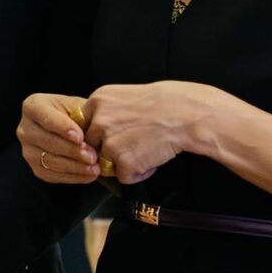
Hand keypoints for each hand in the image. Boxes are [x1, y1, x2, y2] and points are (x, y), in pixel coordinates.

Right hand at [19, 91, 100, 183]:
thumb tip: (93, 131)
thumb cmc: (76, 114)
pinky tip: (88, 175)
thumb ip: (83, 116)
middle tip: (92, 156)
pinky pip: (52, 175)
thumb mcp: (79, 107)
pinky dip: (72, 177)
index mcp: (33, 106)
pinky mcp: (35, 168)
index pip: (45, 117)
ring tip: (94, 168)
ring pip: (50, 161)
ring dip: (74, 166)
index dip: (62, 128)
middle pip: (47, 141)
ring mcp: (28, 150)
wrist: (73, 129)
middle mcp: (25, 129)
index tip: (79, 137)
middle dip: (72, 150)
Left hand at [83, 81, 215, 185]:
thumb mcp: (124, 96)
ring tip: (146, 148)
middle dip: (110, 148)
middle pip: (92, 145)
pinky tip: (151, 158)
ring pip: (106, 162)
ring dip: (124, 161)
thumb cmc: (164, 103)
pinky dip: (138, 173)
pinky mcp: (123, 162)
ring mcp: (109, 142)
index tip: (117, 131)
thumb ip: (106, 111)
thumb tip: (95, 130)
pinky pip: (123, 176)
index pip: (85, 125)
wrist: (186, 115)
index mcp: (97, 100)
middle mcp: (98, 121)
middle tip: (134, 141)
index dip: (101, 132)